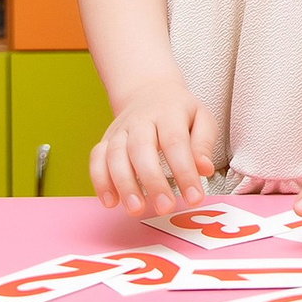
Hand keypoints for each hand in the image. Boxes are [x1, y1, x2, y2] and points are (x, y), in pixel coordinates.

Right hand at [90, 75, 216, 215]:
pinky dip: (100, 181)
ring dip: (124, 185)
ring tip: (136, 209)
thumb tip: (204, 169)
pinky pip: (97, 159)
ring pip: (115, 155)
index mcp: (169, 112)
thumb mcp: (201, 119)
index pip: (176, 142)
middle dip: (152, 181)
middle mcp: (141, 120)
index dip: (185, 171)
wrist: (148, 92)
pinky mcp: (105, 140)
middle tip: (164, 207)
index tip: (194, 197)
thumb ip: (203, 144)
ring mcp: (120, 130)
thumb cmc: (179, 112)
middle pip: (142, 148)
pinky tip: (110, 202)